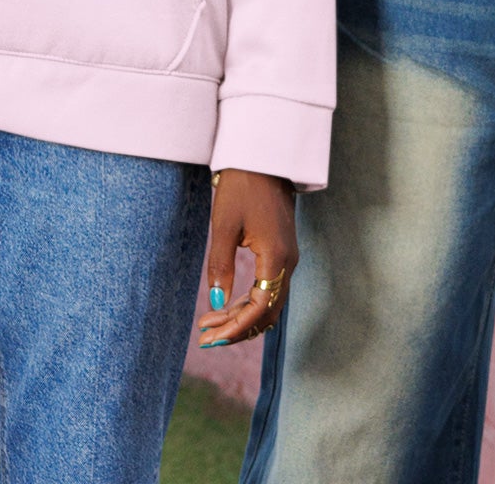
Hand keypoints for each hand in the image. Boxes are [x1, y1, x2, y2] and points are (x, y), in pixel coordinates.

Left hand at [197, 169, 296, 348]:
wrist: (262, 155)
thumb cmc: (241, 186)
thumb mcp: (224, 225)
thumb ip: (220, 265)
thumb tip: (217, 304)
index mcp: (277, 257)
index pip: (260, 308)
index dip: (236, 328)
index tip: (211, 338)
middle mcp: (288, 261)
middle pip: (267, 311)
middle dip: (237, 328)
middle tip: (206, 339)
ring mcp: (287, 256)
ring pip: (269, 301)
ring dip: (241, 316)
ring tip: (210, 325)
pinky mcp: (281, 250)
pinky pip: (269, 287)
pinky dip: (248, 301)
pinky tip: (226, 305)